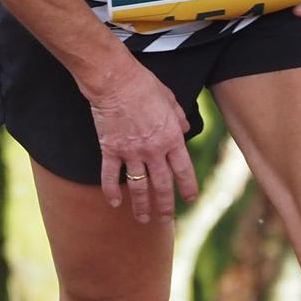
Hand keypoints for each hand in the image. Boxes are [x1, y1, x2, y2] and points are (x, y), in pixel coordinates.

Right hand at [87, 59, 198, 222]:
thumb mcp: (170, 99)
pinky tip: (114, 203)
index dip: (187, 187)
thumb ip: (179, 118)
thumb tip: (185, 130)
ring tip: (143, 220)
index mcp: (171, 138)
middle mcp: (153, 150)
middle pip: (162, 185)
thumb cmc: (144, 84)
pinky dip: (111, 191)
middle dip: (165, 206)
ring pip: (138, 187)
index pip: (183, 170)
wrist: (115, 81)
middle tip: (166, 219)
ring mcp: (131, 152)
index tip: (190, 199)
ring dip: (141, 206)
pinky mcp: (110, 150)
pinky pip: (110, 176)